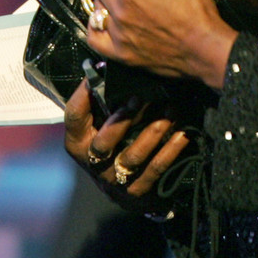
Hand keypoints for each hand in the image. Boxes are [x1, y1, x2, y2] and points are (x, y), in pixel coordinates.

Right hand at [64, 79, 190, 207]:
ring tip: (170, 110)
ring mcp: (115, 180)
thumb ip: (101, 101)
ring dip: (153, 131)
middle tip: (140, 97)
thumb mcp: (99, 123)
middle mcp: (93, 163)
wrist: (124, 187)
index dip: (84, 94)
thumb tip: (107, 66)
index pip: (73, 117)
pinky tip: (183, 132)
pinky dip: (171, 149)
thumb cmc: (112, 141)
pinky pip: (156, 168)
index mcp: (78, 143)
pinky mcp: (137, 191)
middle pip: (103, 143)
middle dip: (123, 119)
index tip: (100, 73)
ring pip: (134, 156)